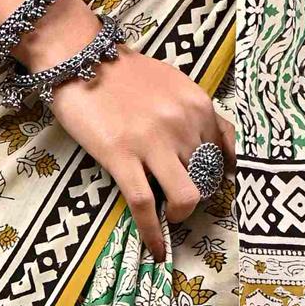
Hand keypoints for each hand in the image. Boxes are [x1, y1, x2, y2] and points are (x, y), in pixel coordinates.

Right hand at [25, 11, 232, 265]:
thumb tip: (218, 147)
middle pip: (207, 178)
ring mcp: (152, 141)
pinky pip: (144, 205)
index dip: (218, 175)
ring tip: (169, 215)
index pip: (226, 153)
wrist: (78, 55)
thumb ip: (196, 113)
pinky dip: (153, 233)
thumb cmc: (123, 71)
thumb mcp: (173, 83)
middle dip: (196, 193)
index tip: (208, 185)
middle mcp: (183, 124)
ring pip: (185, 197)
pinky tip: (156, 250)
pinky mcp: (120, 156)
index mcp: (198, 105)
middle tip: (179, 196)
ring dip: (180, 214)